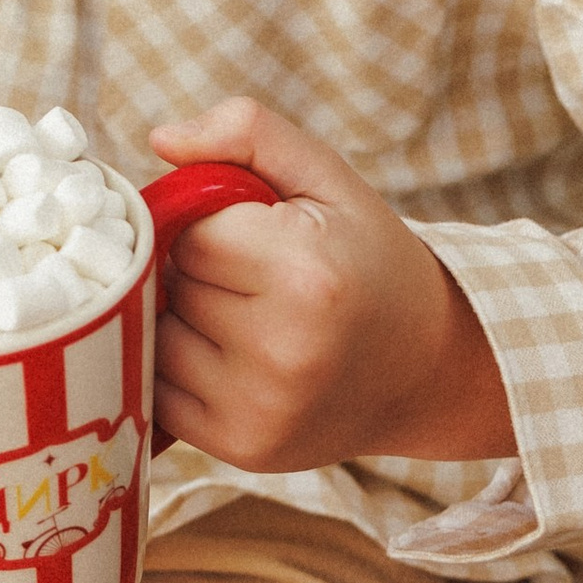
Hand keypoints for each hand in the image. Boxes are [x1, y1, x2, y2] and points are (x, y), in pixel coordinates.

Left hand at [148, 99, 517, 471]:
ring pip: (155, 339)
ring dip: (181, 321)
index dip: (212, 223)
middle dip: (196, 272)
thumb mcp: (327, 177)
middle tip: (254, 277)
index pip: (190, 232)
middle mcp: (280, 352)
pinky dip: (179, 370)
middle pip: (171, 286)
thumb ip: (247, 133)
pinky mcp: (240, 450)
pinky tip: (229, 358)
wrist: (427, 368)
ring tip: (243, 317)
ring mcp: (259, 411)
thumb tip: (159, 139)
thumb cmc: (368, 260)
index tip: (255, 234)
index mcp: (304, 275)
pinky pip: (158, 392)